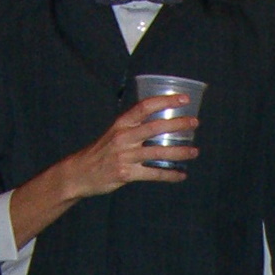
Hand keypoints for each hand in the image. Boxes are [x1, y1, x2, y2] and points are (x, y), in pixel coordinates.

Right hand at [7, 97, 200, 249]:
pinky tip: (181, 175)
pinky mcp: (126, 174)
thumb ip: (133, 129)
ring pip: (158, 153)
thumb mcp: (114, 134)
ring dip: (179, 152)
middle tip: (195, 122)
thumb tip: (158, 124)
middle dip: (178, 124)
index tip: (183, 99)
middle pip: (155, 128)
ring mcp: (125, 156)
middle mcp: (124, 138)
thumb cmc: (101, 152)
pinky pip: (153, 174)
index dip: (165, 101)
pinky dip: (169, 175)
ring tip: (194, 151)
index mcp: (121, 124)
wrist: (79, 173)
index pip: (145, 107)